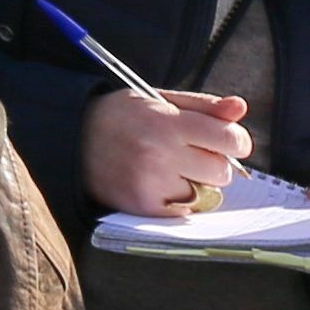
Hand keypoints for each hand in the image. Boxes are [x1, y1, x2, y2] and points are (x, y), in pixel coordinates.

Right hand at [83, 86, 255, 216]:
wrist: (70, 137)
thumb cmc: (120, 116)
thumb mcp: (157, 98)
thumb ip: (203, 105)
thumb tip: (240, 108)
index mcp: (166, 123)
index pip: (231, 140)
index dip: (235, 140)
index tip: (226, 140)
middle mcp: (160, 155)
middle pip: (222, 172)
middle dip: (213, 162)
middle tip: (188, 152)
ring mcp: (151, 184)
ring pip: (205, 194)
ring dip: (195, 183)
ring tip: (168, 167)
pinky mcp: (143, 206)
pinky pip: (185, 210)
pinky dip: (178, 199)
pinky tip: (157, 182)